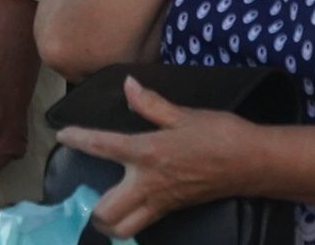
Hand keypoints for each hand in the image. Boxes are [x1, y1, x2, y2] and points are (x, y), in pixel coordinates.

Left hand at [56, 76, 254, 238]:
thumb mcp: (184, 114)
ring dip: (109, 221)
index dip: (78, 139)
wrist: (251, 163)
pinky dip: (129, 221)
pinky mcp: (172, 210)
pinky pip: (142, 225)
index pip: (103, 146)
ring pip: (123, 228)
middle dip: (91, 206)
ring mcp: (161, 202)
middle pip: (106, 212)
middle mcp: (149, 184)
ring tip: (104, 204)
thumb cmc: (219, 134)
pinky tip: (129, 204)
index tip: (62, 135)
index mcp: (148, 153)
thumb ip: (150, 103)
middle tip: (85, 188)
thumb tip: (127, 85)